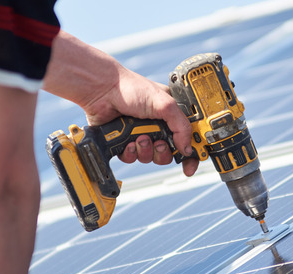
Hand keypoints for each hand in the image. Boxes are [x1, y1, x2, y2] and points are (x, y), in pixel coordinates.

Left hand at [84, 70, 198, 176]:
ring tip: (138, 138)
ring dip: (145, 151)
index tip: (190, 165)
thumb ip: (181, 126)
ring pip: (149, 158)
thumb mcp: (164, 104)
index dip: (190, 154)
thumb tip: (187, 148)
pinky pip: (132, 158)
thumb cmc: (132, 88)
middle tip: (158, 143)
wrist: (102, 91)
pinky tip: (126, 142)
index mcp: (170, 116)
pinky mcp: (124, 142)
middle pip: (168, 153)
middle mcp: (157, 127)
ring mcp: (140, 135)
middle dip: (162, 152)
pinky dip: (130, 152)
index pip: (187, 138)